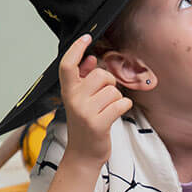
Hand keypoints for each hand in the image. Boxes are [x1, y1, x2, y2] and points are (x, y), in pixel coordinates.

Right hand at [59, 33, 132, 166]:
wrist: (83, 155)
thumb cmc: (84, 125)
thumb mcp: (80, 100)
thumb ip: (84, 79)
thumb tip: (91, 58)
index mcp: (67, 92)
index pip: (67, 65)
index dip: (76, 48)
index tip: (86, 37)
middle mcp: (73, 100)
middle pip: (101, 74)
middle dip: (110, 83)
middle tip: (105, 96)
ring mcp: (85, 112)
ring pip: (113, 90)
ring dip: (116, 98)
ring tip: (108, 110)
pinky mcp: (98, 124)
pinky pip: (121, 103)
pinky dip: (124, 107)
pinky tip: (116, 114)